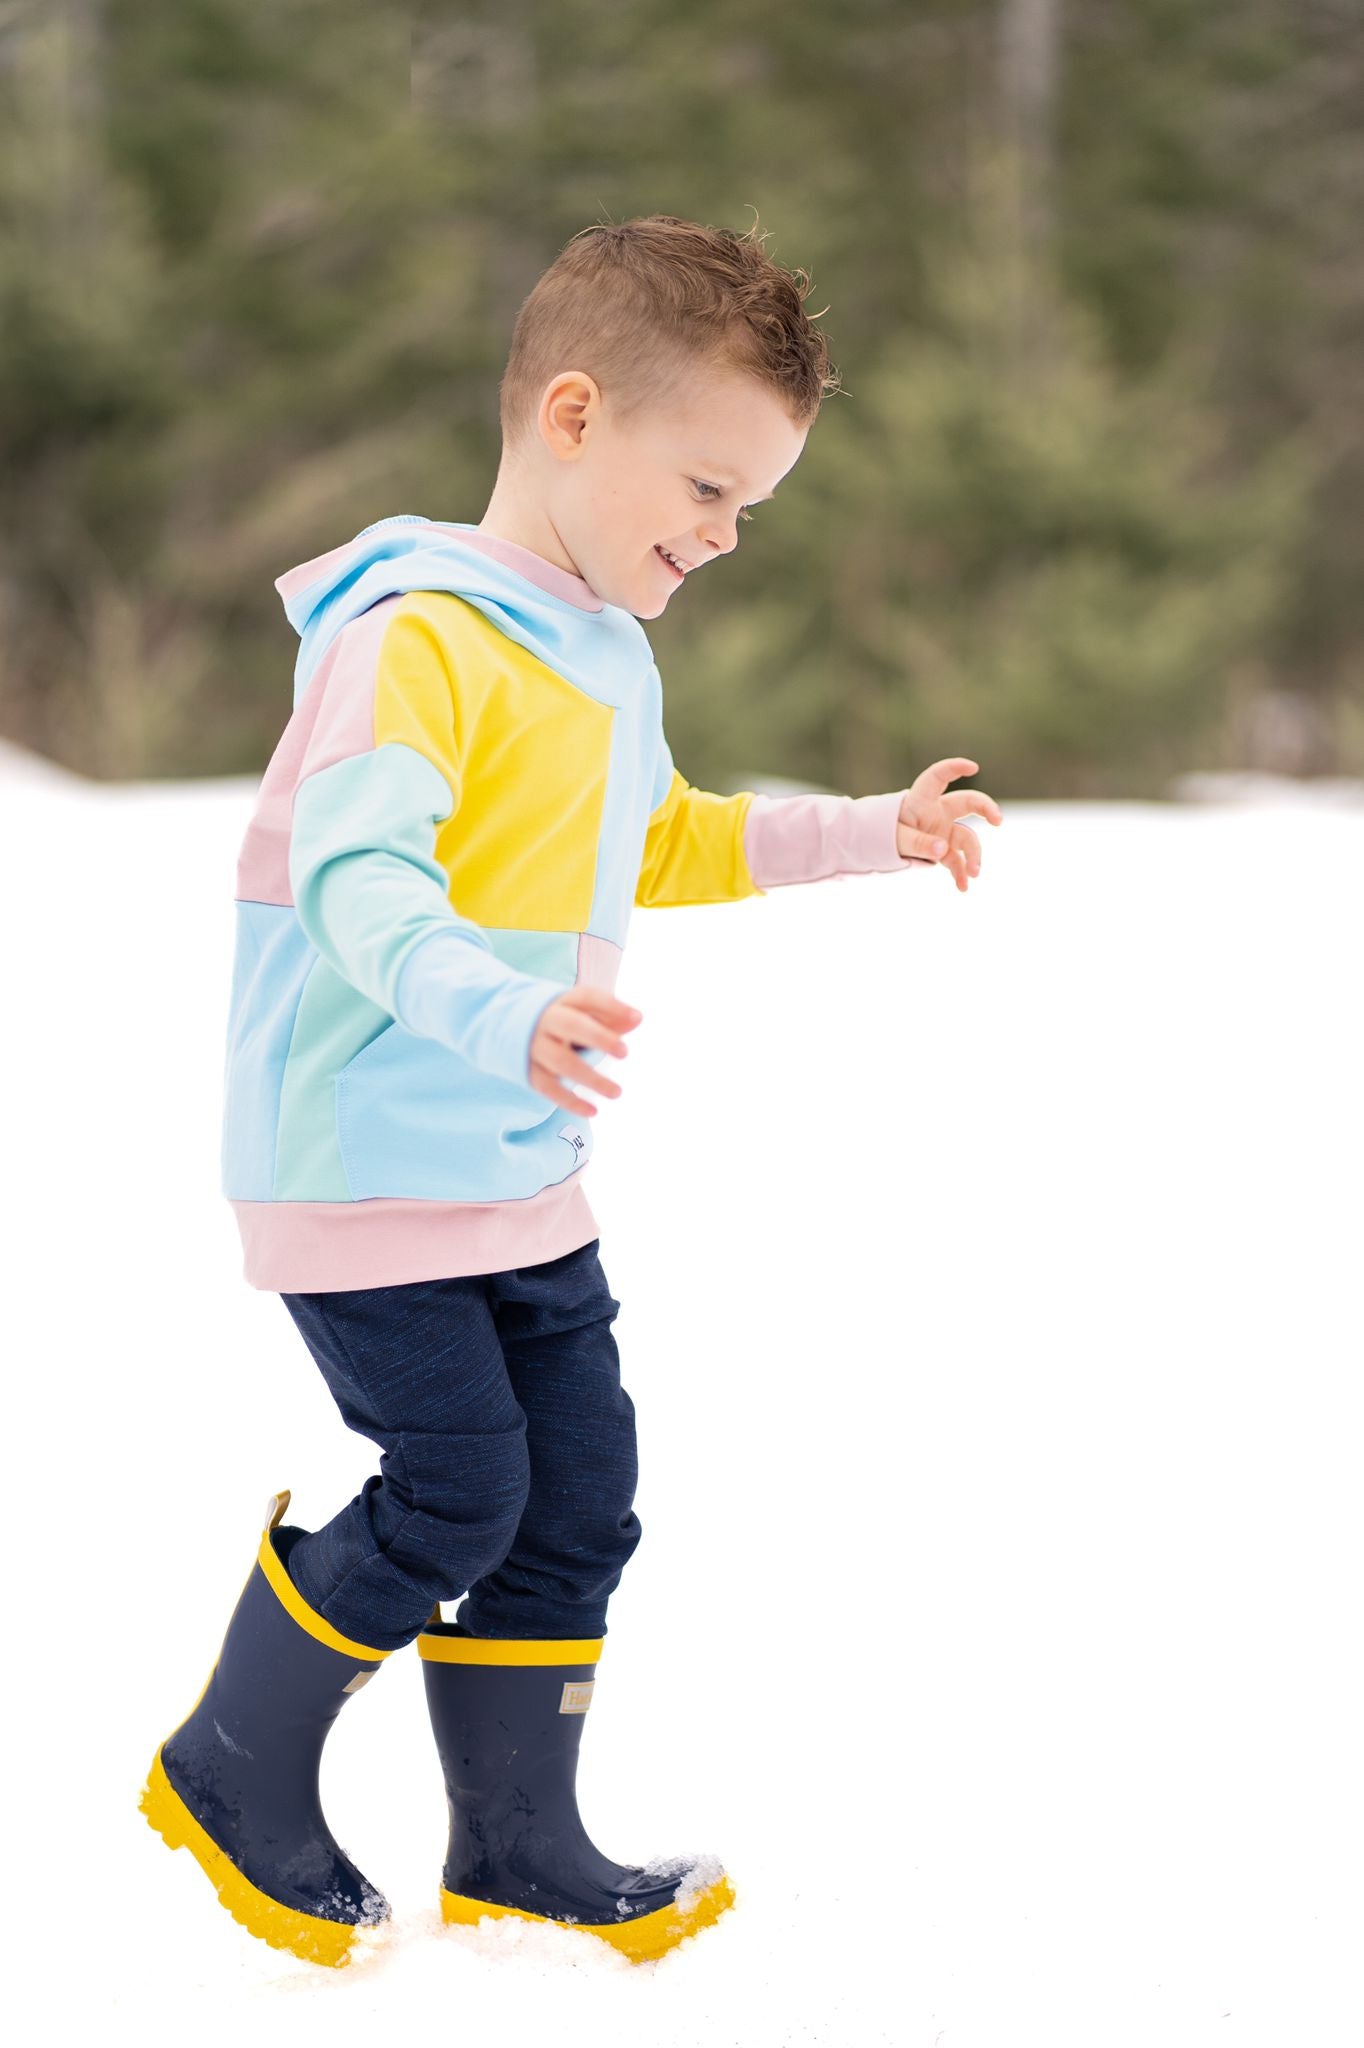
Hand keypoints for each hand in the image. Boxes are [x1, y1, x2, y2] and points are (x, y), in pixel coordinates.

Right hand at [529, 985, 642, 1117]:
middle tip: (625, 1052)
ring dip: (591, 1079)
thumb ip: (610, 1016)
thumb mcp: (582, 1012)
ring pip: (562, 1062)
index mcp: (563, 1001)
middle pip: (572, 1026)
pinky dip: (570, 1101)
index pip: (587, 997)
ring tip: (617, 1093)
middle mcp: (546, 1021)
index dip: (612, 1006)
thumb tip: (637, 1019)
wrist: (509, 1026)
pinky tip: (593, 1111)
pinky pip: (548, 1088)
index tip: (637, 1018)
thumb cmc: (562, 1019)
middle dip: (599, 1038)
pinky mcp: (529, 1070)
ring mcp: (535, 1046)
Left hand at [896, 757, 1002, 891]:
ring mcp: (944, 830)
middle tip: (998, 821)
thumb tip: (943, 849)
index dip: (954, 768)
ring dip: (973, 855)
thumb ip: (918, 842)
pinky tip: (963, 887)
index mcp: (922, 800)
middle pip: (967, 802)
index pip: (938, 777)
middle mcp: (938, 811)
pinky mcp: (943, 849)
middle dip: (985, 808)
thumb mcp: (895, 838)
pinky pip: (957, 860)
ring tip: (974, 873)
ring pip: (967, 837)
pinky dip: (960, 874)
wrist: (880, 847)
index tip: (974, 767)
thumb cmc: (883, 834)